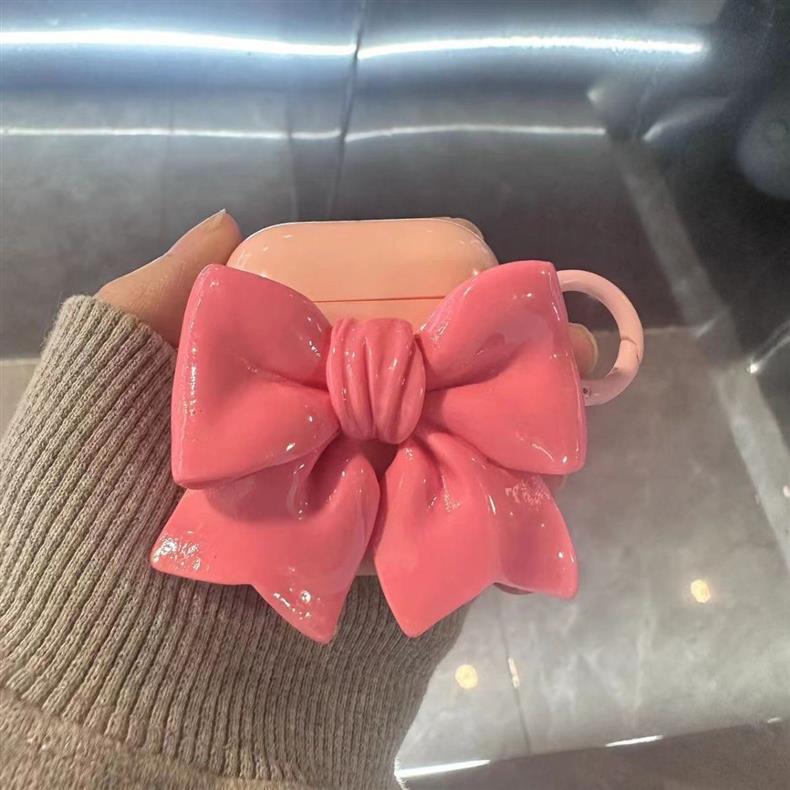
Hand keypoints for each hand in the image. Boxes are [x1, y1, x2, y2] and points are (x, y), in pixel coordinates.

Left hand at [97, 210, 597, 582]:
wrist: (124, 636)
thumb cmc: (112, 478)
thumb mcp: (119, 362)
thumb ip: (165, 288)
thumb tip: (228, 220)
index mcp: (287, 383)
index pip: (373, 326)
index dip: (432, 299)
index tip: (488, 283)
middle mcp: (333, 433)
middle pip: (430, 388)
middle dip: (500, 366)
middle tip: (567, 346)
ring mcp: (367, 497)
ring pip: (455, 451)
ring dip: (516, 425)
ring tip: (578, 390)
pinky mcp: (389, 560)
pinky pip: (457, 523)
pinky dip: (506, 496)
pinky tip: (546, 464)